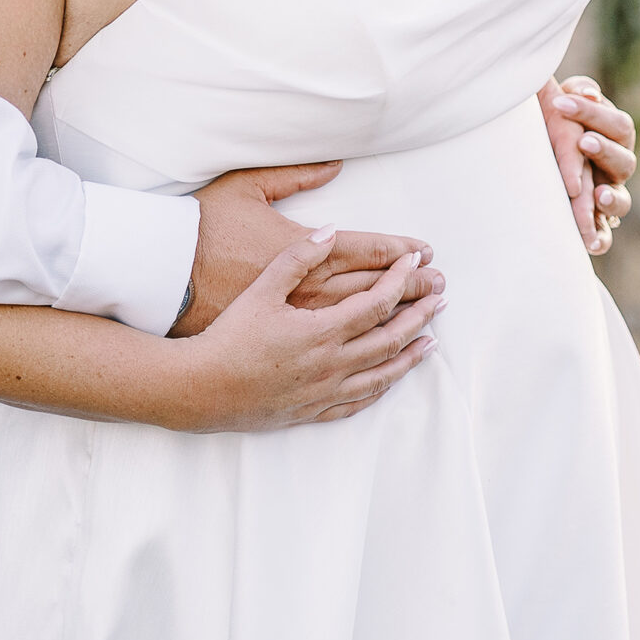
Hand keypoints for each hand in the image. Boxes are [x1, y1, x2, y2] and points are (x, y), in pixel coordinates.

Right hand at [175, 228, 442, 430]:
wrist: (200, 388)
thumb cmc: (227, 335)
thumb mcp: (260, 288)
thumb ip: (297, 257)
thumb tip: (331, 230)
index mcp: (321, 329)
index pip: (376, 300)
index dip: (400, 278)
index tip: (415, 260)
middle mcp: (332, 362)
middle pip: (390, 336)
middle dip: (418, 313)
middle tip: (439, 296)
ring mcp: (325, 389)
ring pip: (382, 373)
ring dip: (410, 354)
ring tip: (431, 341)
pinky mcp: (313, 409)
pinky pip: (359, 401)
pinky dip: (381, 388)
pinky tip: (390, 380)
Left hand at [540, 77, 636, 255]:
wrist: (539, 152)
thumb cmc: (556, 122)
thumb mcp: (565, 103)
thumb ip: (577, 94)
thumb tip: (587, 93)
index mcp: (615, 138)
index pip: (618, 125)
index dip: (592, 114)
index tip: (560, 104)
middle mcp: (617, 167)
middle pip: (625, 162)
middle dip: (604, 151)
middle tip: (583, 142)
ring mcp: (608, 195)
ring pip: (622, 201)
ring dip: (611, 198)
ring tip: (598, 195)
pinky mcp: (594, 221)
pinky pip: (604, 234)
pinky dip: (600, 239)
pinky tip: (589, 243)